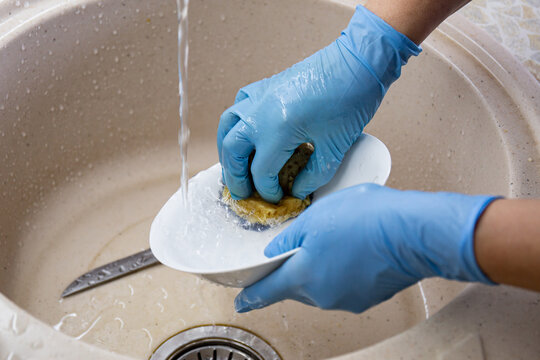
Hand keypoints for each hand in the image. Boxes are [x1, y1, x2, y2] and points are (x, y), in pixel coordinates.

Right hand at [217, 6, 420, 202]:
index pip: (261, 171)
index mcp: (277, 131)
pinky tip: (244, 130)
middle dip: (235, 176)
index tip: (276, 198)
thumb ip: (313, 175)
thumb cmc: (349, 102)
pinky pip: (239, 105)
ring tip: (232, 165)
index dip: (267, 190)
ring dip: (226, 149)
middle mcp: (260, 113)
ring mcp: (259, 96)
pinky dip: (235, 122)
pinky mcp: (265, 86)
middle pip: (233, 151)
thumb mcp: (334, 148)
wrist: (357, 63)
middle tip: (241, 192)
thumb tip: (297, 190)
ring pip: (227, 126)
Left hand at [235, 184, 496, 312]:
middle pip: (296, 287)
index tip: (241, 302)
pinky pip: (344, 286)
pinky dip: (343, 271)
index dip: (252, 296)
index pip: (268, 291)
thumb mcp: (317, 216)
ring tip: (336, 240)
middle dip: (294, 271)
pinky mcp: (368, 297)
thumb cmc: (366, 218)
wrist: (413, 231)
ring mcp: (347, 299)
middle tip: (300, 250)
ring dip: (321, 268)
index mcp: (304, 275)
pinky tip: (354, 249)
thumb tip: (278, 251)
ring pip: (322, 286)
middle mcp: (323, 295)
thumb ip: (291, 237)